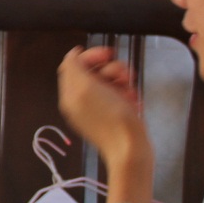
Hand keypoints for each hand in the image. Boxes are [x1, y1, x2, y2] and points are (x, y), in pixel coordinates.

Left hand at [58, 46, 153, 172]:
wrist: (130, 148)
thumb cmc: (109, 118)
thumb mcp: (85, 88)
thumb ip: (74, 68)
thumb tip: (72, 54)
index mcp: (70, 95)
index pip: (74, 65)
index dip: (90, 56)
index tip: (107, 54)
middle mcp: (82, 100)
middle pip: (94, 70)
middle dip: (111, 68)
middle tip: (123, 75)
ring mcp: (100, 107)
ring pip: (111, 79)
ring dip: (123, 80)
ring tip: (129, 90)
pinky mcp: (116, 112)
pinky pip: (121, 93)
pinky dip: (129, 92)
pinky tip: (133, 100)